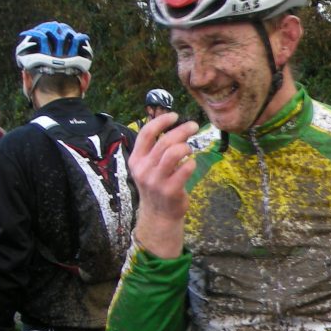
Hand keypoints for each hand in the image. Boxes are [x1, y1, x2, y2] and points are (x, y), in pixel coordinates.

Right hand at [128, 111, 199, 257]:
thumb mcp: (148, 167)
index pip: (147, 133)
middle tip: (193, 126)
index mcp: (136, 159)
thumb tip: (172, 127)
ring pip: (174, 152)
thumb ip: (155, 150)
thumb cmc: (157, 186)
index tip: (175, 115)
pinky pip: (186, 169)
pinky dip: (191, 163)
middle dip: (182, 130)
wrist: (159, 215)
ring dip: (186, 147)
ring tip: (190, 149)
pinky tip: (191, 165)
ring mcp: (156, 180)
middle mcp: (144, 168)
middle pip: (164, 141)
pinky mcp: (170, 190)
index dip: (161, 121)